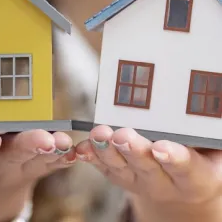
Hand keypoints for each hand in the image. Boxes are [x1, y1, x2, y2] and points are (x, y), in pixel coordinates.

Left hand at [76, 125, 221, 221]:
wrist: (180, 186)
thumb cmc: (199, 158)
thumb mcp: (211, 149)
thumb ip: (205, 133)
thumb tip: (208, 105)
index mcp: (195, 178)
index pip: (185, 168)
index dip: (173, 158)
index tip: (160, 147)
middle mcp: (165, 183)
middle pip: (147, 168)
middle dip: (133, 150)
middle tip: (122, 135)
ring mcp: (139, 182)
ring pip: (121, 168)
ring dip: (107, 151)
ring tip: (99, 134)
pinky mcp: (120, 177)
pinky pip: (104, 169)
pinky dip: (92, 157)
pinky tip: (82, 147)